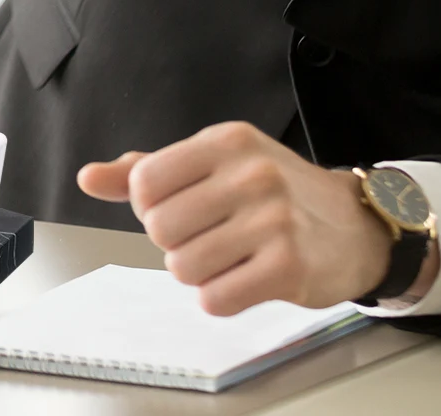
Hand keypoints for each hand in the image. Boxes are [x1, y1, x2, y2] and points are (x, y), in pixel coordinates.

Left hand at [77, 122, 416, 314]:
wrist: (352, 226)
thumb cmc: (271, 192)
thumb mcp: (211, 164)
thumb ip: (146, 170)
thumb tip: (88, 178)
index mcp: (225, 142)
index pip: (144, 181)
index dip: (148, 206)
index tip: (175, 208)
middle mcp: (250, 174)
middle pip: (159, 228)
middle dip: (174, 241)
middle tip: (207, 235)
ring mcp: (273, 221)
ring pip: (183, 267)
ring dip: (197, 272)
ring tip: (227, 256)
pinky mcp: (289, 268)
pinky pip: (216, 298)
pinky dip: (220, 297)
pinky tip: (244, 279)